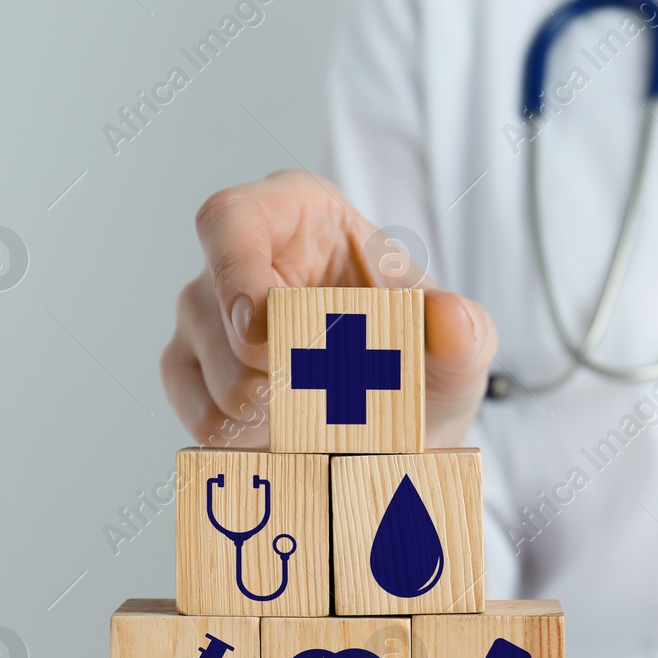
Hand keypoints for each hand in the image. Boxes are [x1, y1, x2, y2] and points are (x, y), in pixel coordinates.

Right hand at [161, 169, 496, 448]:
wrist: (408, 428)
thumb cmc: (423, 359)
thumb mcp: (460, 345)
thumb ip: (463, 330)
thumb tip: (452, 318)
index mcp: (297, 216)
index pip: (232, 218)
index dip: (236, 269)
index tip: (267, 327)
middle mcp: (240, 259)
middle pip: (210, 302)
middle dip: (266, 363)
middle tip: (325, 394)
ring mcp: (206, 318)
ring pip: (204, 367)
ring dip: (268, 409)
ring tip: (327, 420)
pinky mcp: (194, 376)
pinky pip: (200, 415)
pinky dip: (249, 441)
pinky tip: (293, 440)